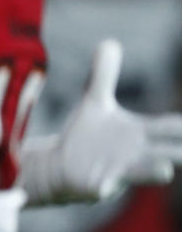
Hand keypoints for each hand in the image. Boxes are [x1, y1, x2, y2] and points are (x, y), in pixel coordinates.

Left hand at [19, 40, 181, 205]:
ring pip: (142, 174)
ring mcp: (119, 171)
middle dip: (180, 151)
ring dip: (154, 171)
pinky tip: (100, 188)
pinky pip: (103, 189)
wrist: (60, 166)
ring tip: (165, 170)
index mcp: (140, 133)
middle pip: (169, 152)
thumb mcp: (95, 101)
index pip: (170, 127)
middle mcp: (136, 154)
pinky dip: (103, 188)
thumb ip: (104, 75)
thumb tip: (109, 42)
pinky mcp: (97, 185)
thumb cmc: (86, 136)